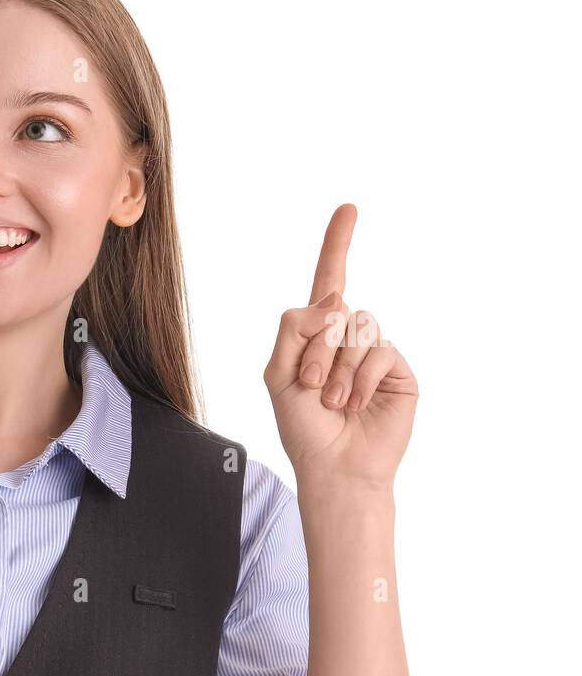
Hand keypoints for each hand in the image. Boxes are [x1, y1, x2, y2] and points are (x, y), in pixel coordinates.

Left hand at [263, 204, 418, 493]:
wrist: (334, 467)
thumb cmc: (302, 427)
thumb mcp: (277, 375)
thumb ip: (293, 329)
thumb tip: (338, 299)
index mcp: (316, 335)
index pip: (329, 281)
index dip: (337, 244)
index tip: (349, 208)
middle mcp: (349, 337)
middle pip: (332, 312)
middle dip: (314, 353)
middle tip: (309, 389)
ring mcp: (375, 351)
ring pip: (357, 330)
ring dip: (337, 371)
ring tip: (333, 403)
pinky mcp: (398, 368)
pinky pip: (379, 351)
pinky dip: (360, 380)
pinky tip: (355, 405)